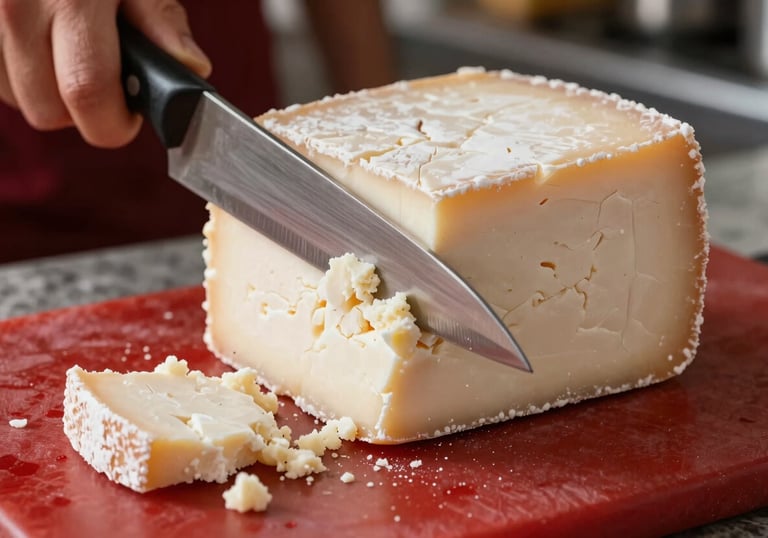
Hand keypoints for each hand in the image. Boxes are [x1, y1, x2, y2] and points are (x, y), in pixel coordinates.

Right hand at [0, 0, 210, 147]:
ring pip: (15, 98)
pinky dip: (17, 70)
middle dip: (82, 112)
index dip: (113, 122)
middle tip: (102, 81)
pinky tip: (37, 42)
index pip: (86, 92)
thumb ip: (160, 19)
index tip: (129, 117)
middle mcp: (15, 4)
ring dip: (46, 91)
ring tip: (66, 51)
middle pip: (46, 110)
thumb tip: (191, 68)